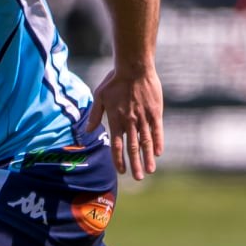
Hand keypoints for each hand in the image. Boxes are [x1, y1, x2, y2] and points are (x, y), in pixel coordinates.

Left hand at [87, 65, 163, 180]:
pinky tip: (158, 153)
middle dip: (135, 164)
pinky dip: (158, 142)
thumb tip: (87, 131)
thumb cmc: (114, 80)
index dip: (119, 160)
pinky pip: (157, 130)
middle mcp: (130, 122)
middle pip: (133, 148)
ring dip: (148, 158)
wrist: (134, 67)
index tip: (122, 171)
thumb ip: (94, 115)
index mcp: (116, 120)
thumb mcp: (99, 96)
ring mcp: (143, 118)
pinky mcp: (155, 112)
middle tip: (138, 178)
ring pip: (146, 142)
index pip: (117, 146)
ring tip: (150, 171)